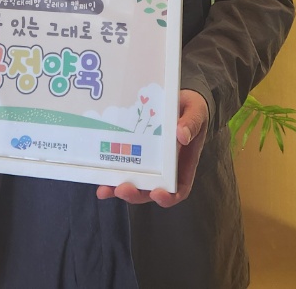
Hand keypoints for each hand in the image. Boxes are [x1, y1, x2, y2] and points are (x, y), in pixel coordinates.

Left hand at [96, 88, 207, 207]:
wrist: (178, 97)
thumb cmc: (192, 108)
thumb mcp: (196, 112)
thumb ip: (192, 123)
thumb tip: (182, 136)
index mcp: (184, 164)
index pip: (179, 189)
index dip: (168, 197)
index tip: (157, 193)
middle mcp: (165, 169)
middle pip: (151, 191)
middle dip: (136, 194)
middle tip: (122, 189)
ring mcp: (148, 162)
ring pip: (134, 183)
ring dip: (119, 189)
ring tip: (104, 189)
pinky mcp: (134, 152)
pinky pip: (123, 166)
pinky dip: (111, 174)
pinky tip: (98, 175)